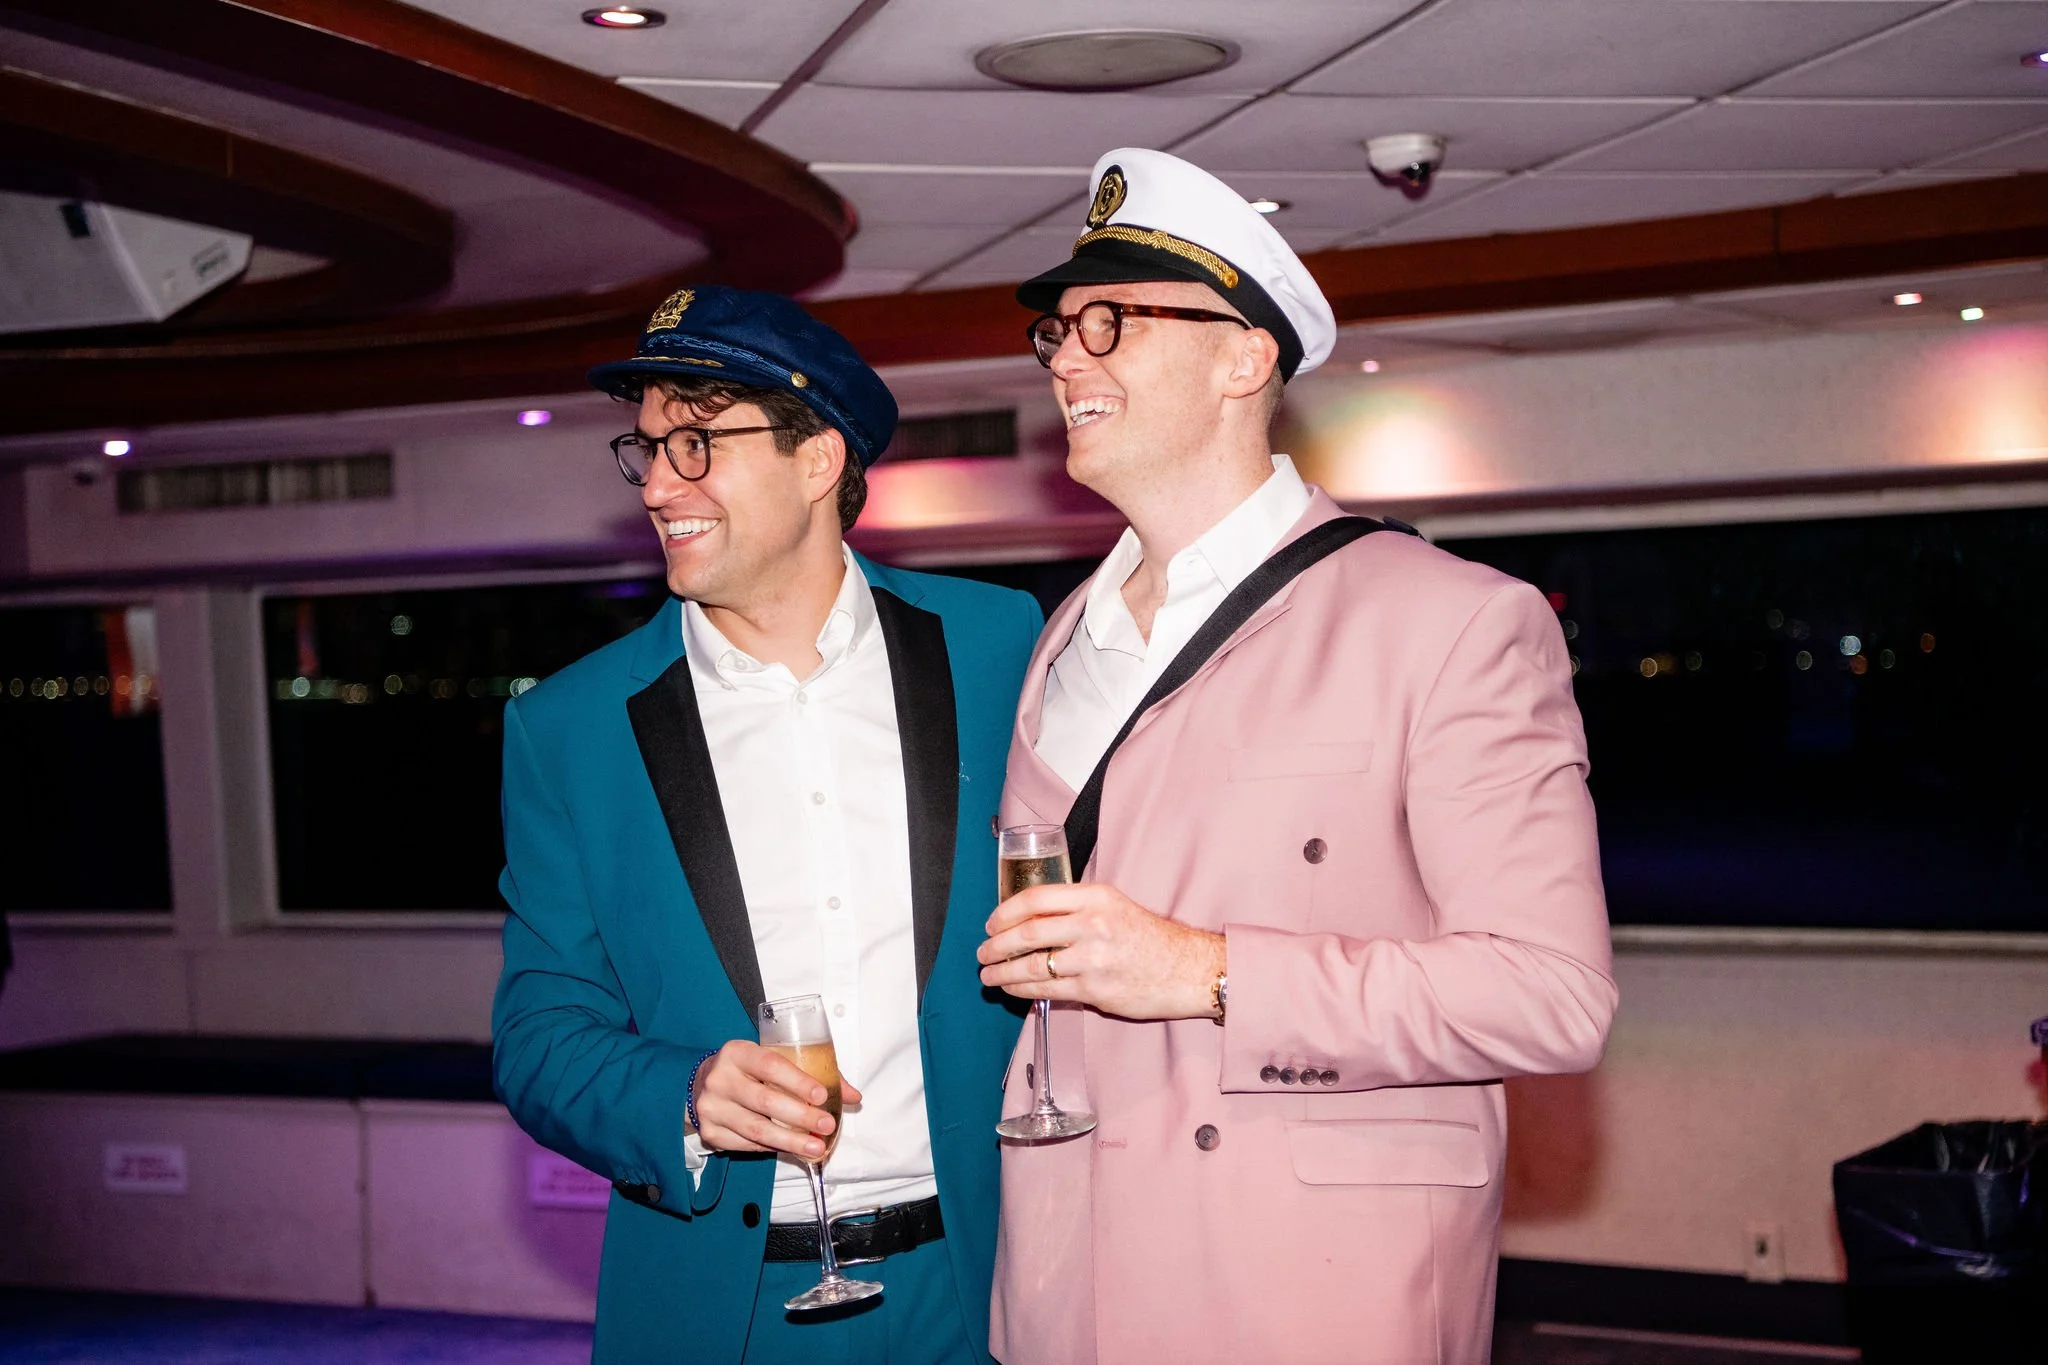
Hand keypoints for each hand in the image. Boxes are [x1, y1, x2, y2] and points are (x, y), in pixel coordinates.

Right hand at [690, 1039, 862, 1158]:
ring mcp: (711, 1107)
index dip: (798, 1082)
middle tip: (827, 1125)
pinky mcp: (710, 1132)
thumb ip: (812, 1073)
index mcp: (737, 1052)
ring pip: (757, 1129)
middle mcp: (720, 1078)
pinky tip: (792, 1149)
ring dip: (791, 1141)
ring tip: (816, 1147)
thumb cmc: (748, 1070)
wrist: (702, 1084)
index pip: (771, 1065)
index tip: (822, 1096)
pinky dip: (773, 1148)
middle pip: (765, 1101)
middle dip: (801, 1116)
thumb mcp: (773, 1060)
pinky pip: (747, 1145)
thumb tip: (853, 1096)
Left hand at [977, 881, 1224, 1020]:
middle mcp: (1093, 925)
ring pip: (1032, 966)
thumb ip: (1075, 907)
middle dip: (996, 945)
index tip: (991, 923)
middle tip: (983, 952)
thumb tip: (1029, 919)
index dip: (1005, 912)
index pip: (1036, 899)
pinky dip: (1023, 990)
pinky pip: (1048, 990)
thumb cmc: (1150, 938)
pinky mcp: (1095, 990)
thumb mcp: (1114, 906)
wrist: (1188, 969)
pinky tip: (1013, 989)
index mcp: (1096, 897)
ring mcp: (1093, 959)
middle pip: (1028, 933)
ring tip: (989, 975)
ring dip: (1003, 972)